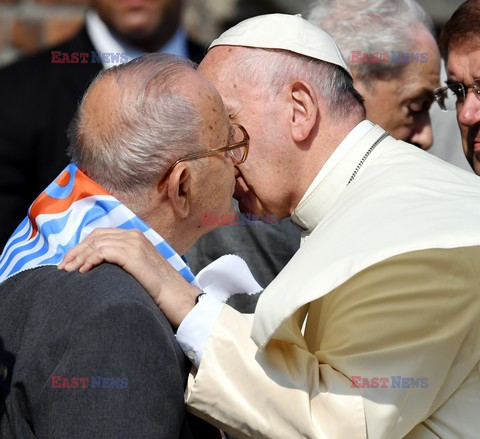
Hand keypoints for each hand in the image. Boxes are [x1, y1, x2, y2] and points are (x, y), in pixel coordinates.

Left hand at [58, 228, 198, 327]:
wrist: (177, 297)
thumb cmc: (158, 290)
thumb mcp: (138, 270)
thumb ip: (122, 263)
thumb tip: (96, 268)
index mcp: (135, 237)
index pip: (101, 235)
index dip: (82, 247)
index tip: (70, 262)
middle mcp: (134, 235)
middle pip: (95, 236)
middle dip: (76, 251)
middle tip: (63, 268)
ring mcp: (134, 243)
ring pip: (96, 243)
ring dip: (78, 257)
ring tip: (68, 271)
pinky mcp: (133, 254)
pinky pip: (103, 251)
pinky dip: (89, 260)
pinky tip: (83, 272)